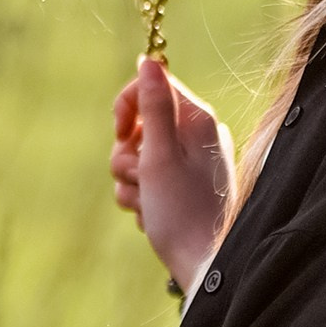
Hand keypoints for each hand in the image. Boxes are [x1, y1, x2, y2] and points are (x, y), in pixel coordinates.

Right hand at [111, 59, 233, 291]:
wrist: (206, 266)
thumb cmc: (182, 212)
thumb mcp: (159, 155)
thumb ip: (153, 106)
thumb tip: (148, 60)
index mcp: (198, 120)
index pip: (153, 85)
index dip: (127, 107)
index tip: (119, 134)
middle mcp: (198, 137)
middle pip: (141, 125)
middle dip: (127, 154)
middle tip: (139, 178)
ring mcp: (192, 164)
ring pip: (139, 157)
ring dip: (132, 181)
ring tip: (146, 203)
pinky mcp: (185, 188)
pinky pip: (149, 181)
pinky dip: (143, 197)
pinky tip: (152, 216)